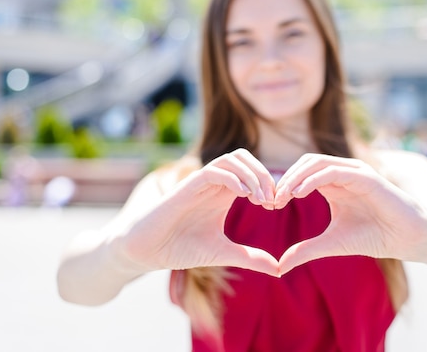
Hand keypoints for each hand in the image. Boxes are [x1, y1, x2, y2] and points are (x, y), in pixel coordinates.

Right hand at [108, 149, 279, 276]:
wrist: (147, 252)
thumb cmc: (180, 249)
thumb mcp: (223, 253)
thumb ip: (250, 258)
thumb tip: (279, 269)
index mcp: (224, 194)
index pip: (252, 171)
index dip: (269, 183)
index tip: (276, 206)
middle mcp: (214, 184)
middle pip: (245, 158)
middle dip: (264, 174)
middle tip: (273, 200)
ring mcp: (200, 183)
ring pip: (232, 158)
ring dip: (252, 174)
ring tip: (261, 199)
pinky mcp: (186, 187)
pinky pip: (214, 170)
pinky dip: (233, 178)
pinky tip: (244, 195)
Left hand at [273, 154, 426, 274]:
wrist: (408, 239)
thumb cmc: (374, 236)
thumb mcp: (332, 243)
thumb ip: (306, 250)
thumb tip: (278, 266)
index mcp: (333, 183)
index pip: (301, 173)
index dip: (282, 186)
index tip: (267, 205)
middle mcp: (343, 172)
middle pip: (304, 164)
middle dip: (284, 179)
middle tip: (269, 200)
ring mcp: (355, 172)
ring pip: (316, 162)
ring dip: (294, 177)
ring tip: (280, 197)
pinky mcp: (366, 177)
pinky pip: (334, 171)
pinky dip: (313, 179)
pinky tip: (298, 194)